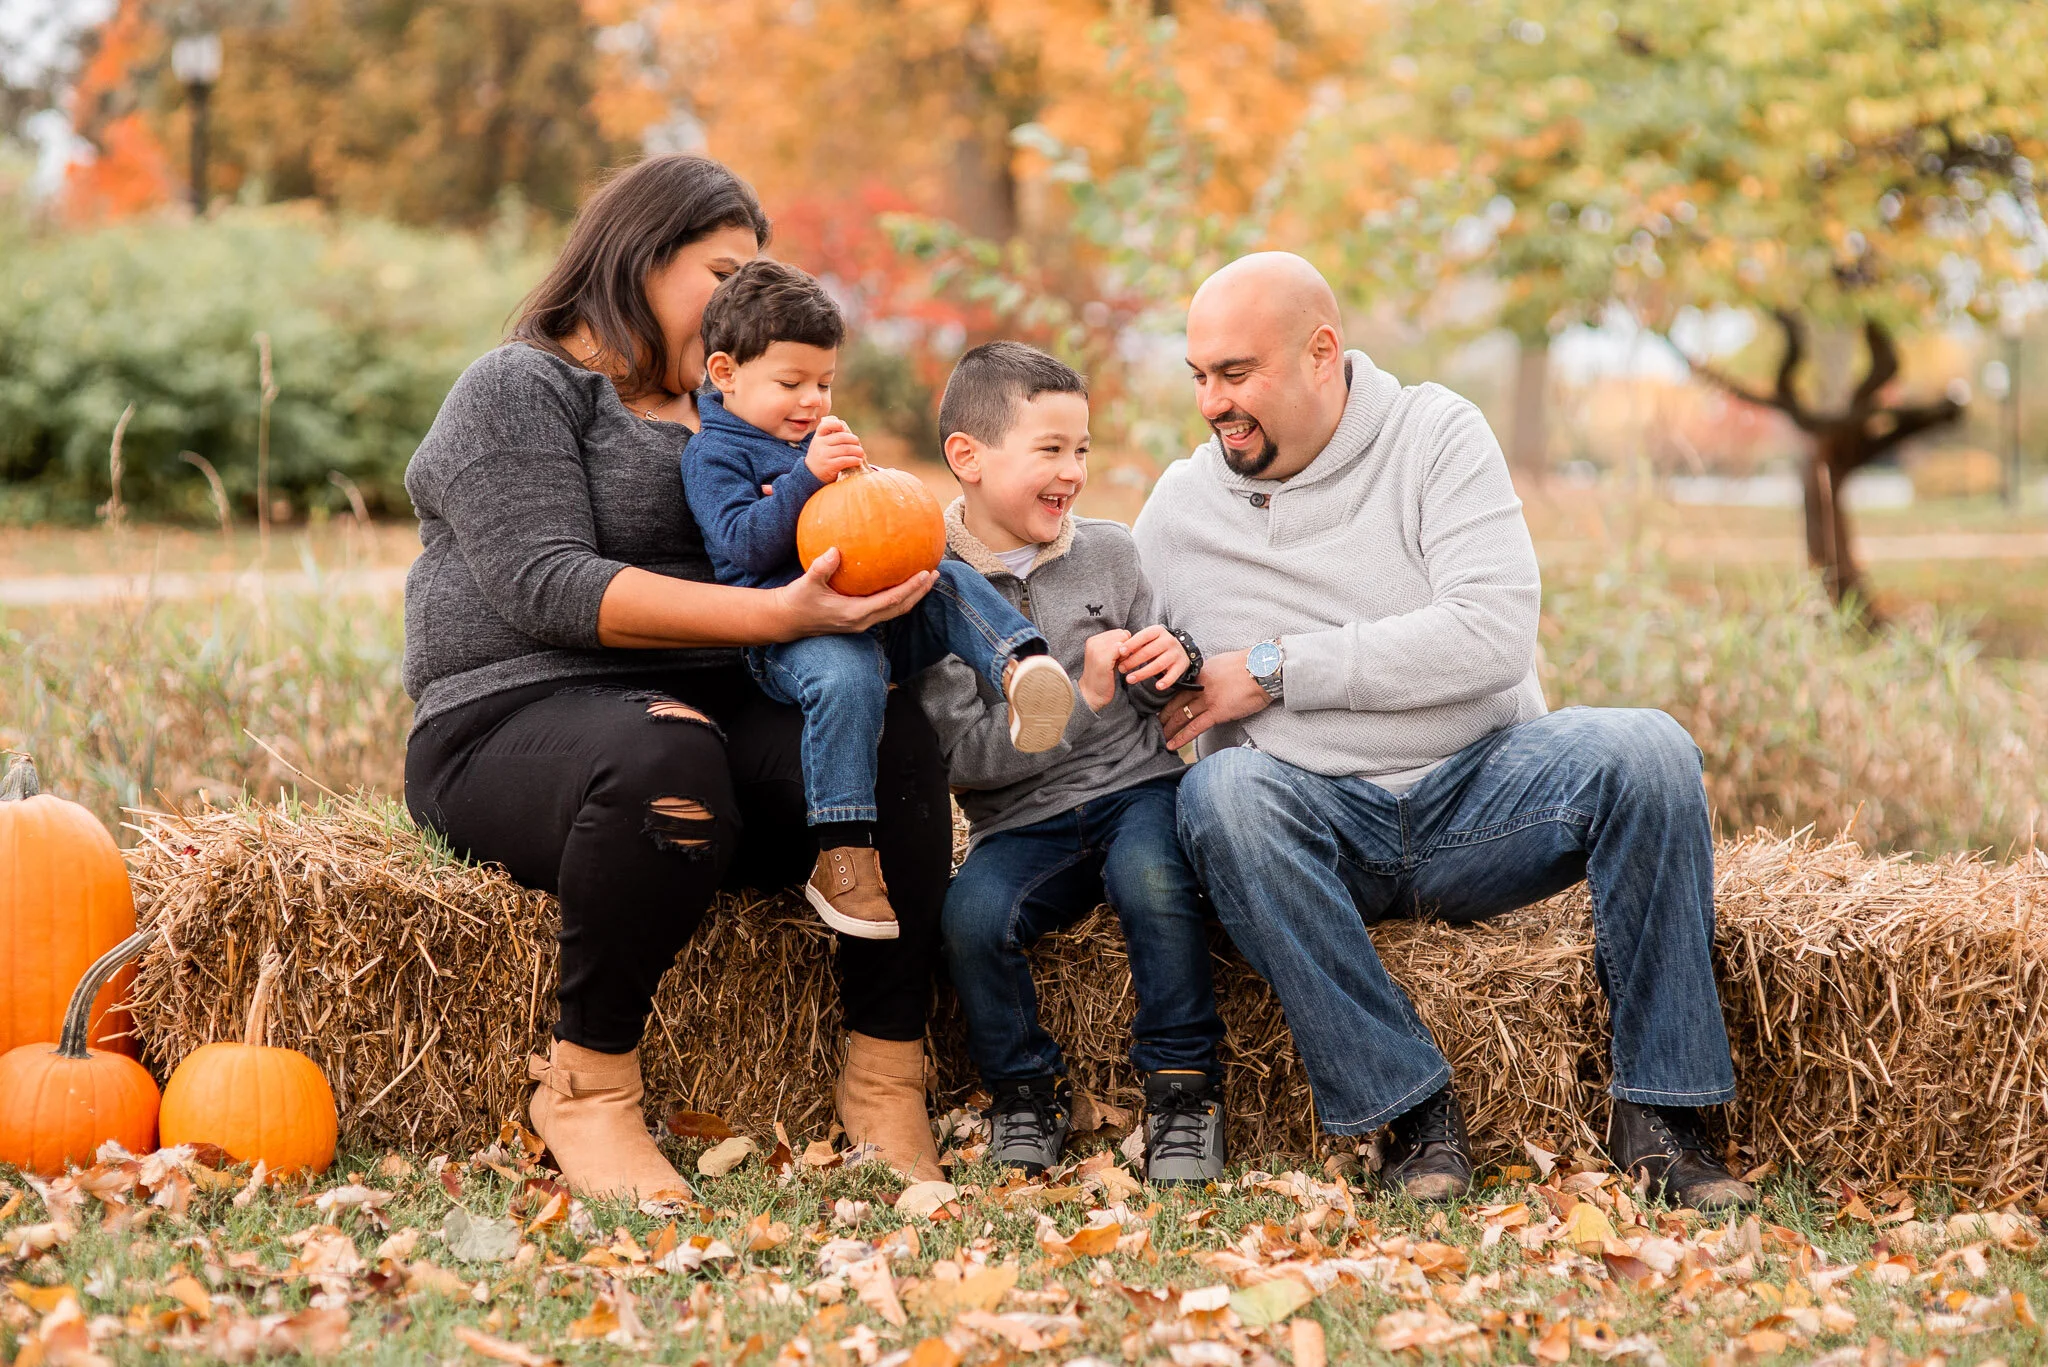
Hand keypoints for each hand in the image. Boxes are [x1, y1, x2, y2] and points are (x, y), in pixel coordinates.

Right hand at [775, 548, 934, 635]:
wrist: (787, 620)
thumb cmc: (796, 600)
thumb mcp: (806, 583)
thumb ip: (821, 568)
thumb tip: (834, 550)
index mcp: (854, 614)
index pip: (890, 601)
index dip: (910, 588)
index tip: (925, 573)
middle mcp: (862, 621)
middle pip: (900, 608)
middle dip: (919, 592)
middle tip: (935, 573)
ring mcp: (861, 623)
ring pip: (895, 610)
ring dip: (912, 596)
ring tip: (926, 578)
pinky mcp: (858, 620)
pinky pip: (885, 608)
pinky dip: (898, 596)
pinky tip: (902, 581)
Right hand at [804, 416, 866, 482]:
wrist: (811, 473)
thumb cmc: (822, 455)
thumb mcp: (821, 443)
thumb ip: (831, 435)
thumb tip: (847, 429)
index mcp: (818, 436)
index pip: (825, 426)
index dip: (836, 424)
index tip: (843, 428)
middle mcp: (820, 444)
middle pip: (841, 437)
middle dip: (853, 440)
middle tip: (858, 444)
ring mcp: (824, 455)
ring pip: (845, 449)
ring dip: (857, 450)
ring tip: (861, 453)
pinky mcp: (829, 466)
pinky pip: (845, 460)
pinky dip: (854, 460)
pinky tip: (858, 461)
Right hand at [1079, 628, 1132, 711]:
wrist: (1091, 694)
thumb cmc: (1103, 676)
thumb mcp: (1108, 657)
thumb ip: (1115, 645)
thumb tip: (1129, 635)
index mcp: (1093, 640)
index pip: (1118, 632)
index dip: (1125, 643)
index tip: (1122, 656)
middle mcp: (1093, 642)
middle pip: (1121, 634)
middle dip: (1127, 646)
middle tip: (1122, 660)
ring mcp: (1096, 650)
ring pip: (1122, 640)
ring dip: (1126, 652)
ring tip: (1121, 664)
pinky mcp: (1102, 659)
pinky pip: (1121, 649)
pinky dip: (1125, 657)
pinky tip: (1121, 667)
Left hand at [1116, 624, 1189, 688]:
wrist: (1181, 649)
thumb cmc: (1156, 644)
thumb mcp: (1148, 639)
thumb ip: (1135, 644)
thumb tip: (1118, 652)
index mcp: (1158, 631)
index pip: (1143, 636)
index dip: (1131, 644)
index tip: (1120, 652)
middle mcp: (1168, 641)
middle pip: (1149, 652)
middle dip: (1133, 661)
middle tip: (1121, 669)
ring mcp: (1175, 653)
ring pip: (1158, 664)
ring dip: (1143, 673)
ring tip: (1129, 679)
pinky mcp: (1181, 665)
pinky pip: (1173, 675)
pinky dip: (1166, 681)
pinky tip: (1158, 687)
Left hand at [1161, 650, 1269, 749]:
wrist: (1263, 669)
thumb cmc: (1251, 666)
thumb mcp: (1224, 664)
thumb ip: (1212, 673)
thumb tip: (1208, 679)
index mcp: (1202, 674)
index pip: (1180, 689)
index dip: (1169, 700)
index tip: (1162, 707)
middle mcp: (1200, 687)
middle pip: (1176, 703)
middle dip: (1163, 715)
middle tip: (1153, 724)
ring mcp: (1208, 700)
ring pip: (1181, 716)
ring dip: (1169, 728)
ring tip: (1160, 737)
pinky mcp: (1217, 713)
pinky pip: (1194, 727)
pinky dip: (1181, 737)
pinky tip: (1172, 744)